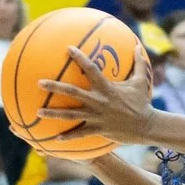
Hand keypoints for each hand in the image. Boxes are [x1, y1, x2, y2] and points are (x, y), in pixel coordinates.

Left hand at [37, 45, 155, 148]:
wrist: (146, 126)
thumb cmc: (142, 102)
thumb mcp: (141, 82)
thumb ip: (139, 63)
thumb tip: (139, 46)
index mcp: (106, 88)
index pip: (91, 69)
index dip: (80, 58)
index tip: (68, 48)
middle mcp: (98, 101)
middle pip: (72, 92)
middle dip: (55, 87)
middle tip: (39, 83)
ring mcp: (96, 116)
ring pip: (70, 115)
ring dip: (53, 114)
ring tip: (38, 112)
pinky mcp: (98, 129)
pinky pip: (80, 134)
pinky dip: (68, 136)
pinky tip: (56, 138)